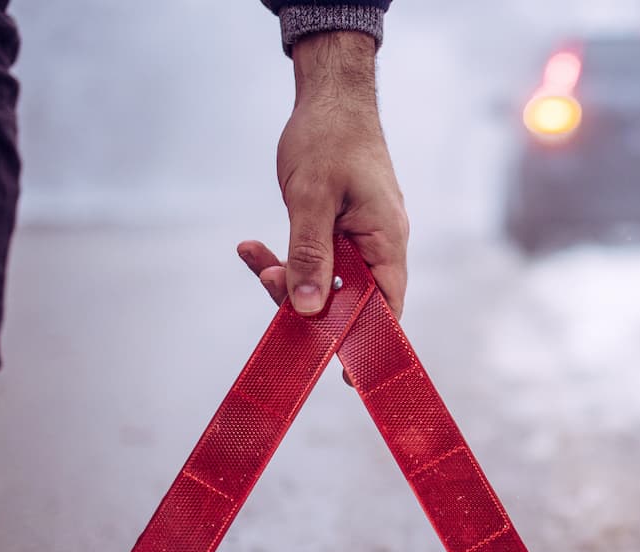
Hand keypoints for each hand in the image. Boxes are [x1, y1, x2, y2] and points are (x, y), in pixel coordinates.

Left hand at [238, 30, 408, 318]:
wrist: (332, 95)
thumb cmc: (329, 137)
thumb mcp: (311, 198)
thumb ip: (310, 255)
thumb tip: (308, 308)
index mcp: (386, 241)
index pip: (386, 308)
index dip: (363, 341)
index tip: (335, 367)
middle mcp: (380, 245)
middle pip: (351, 299)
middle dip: (306, 299)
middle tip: (266, 282)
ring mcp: (362, 237)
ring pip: (329, 279)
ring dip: (289, 275)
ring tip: (252, 255)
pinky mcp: (343, 229)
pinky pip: (317, 256)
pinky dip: (287, 256)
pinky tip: (253, 247)